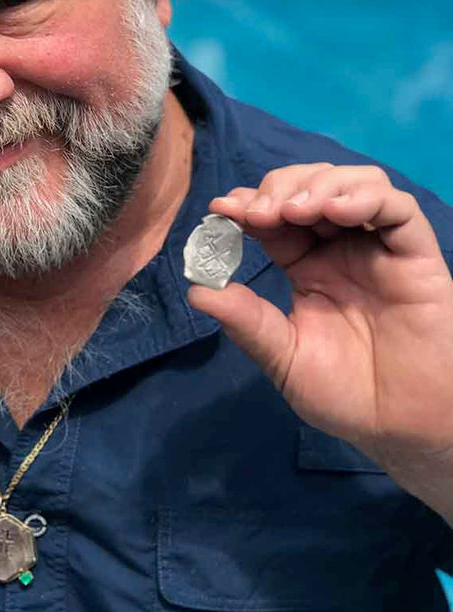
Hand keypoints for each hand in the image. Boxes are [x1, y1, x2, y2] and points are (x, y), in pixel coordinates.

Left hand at [187, 163, 452, 509]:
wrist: (399, 427)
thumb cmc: (345, 395)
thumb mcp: (284, 358)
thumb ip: (247, 322)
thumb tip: (196, 290)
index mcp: (309, 269)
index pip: (275, 220)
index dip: (248, 206)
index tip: (222, 209)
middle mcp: (343, 250)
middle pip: (311, 188)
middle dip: (279, 188)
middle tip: (257, 211)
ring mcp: (379, 250)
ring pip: (355, 184)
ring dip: (318, 184)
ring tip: (292, 210)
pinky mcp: (416, 257)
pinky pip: (398, 210)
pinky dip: (365, 197)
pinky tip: (333, 210)